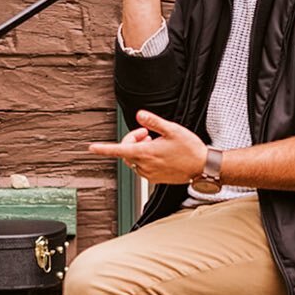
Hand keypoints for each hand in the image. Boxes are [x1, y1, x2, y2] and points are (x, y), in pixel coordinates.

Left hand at [89, 110, 206, 184]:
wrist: (202, 167)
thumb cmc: (190, 149)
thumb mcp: (172, 130)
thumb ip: (153, 122)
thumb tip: (140, 115)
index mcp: (147, 153)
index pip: (119, 150)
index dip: (103, 149)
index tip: (92, 148)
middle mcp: (145, 165)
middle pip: (126, 152)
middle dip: (132, 140)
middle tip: (146, 132)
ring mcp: (150, 174)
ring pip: (133, 160)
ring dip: (139, 149)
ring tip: (154, 141)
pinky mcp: (155, 179)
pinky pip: (142, 168)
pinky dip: (145, 158)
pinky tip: (158, 153)